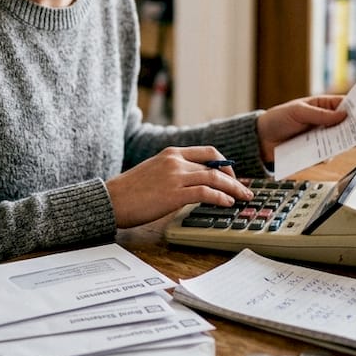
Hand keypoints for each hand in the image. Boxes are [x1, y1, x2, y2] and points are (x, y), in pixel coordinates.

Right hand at [105, 146, 254, 228]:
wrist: (111, 200)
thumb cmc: (130, 191)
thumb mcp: (154, 171)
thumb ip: (173, 171)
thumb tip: (193, 182)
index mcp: (171, 153)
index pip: (208, 152)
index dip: (225, 164)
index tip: (232, 176)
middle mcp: (175, 161)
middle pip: (215, 165)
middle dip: (234, 179)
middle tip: (244, 190)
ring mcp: (175, 176)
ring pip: (214, 178)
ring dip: (233, 189)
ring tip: (242, 198)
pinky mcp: (174, 193)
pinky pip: (205, 193)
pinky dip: (220, 198)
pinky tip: (227, 204)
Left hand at [256, 94, 347, 162]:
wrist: (261, 139)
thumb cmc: (278, 119)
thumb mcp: (298, 112)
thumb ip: (320, 114)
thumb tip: (343, 115)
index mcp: (322, 106)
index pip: (344, 104)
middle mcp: (324, 121)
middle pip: (345, 124)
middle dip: (352, 126)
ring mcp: (320, 137)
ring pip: (339, 141)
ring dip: (340, 142)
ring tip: (338, 142)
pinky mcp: (315, 152)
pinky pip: (327, 155)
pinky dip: (326, 155)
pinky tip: (322, 154)